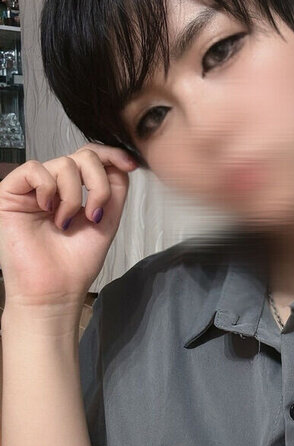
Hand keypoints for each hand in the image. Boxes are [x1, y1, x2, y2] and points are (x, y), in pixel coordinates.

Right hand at [0, 145, 138, 311]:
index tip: (130, 164)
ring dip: (73, 196)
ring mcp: (32, 189)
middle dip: (97, 184)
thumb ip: (114, 188)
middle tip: (93, 215)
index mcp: (73, 190)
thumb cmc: (75, 263)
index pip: (92, 157)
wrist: (54, 291)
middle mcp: (53, 186)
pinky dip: (49, 189)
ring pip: (64, 163)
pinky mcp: (10, 193)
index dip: (112, 154)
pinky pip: (34, 169)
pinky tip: (48, 211)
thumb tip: (120, 161)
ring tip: (65, 224)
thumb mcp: (107, 220)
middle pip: (83, 155)